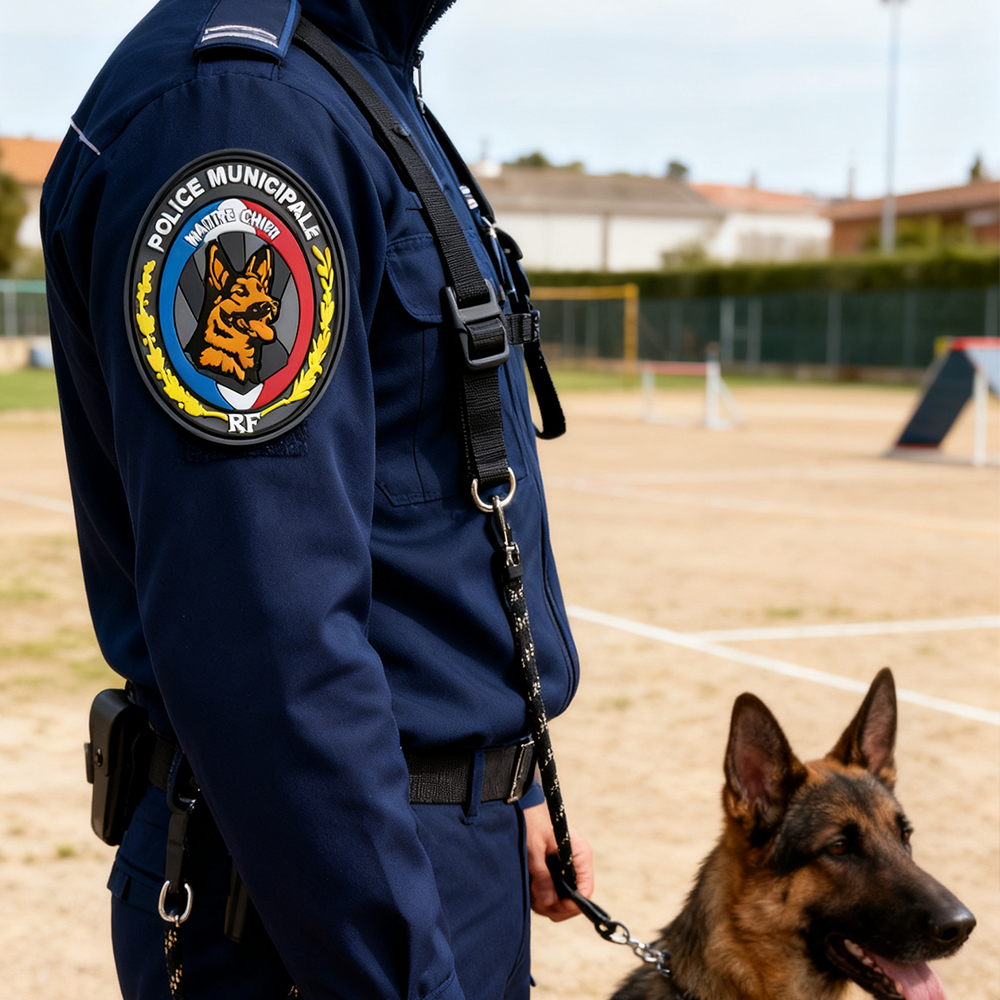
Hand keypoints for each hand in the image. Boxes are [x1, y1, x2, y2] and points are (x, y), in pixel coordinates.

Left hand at [523, 801, 593, 921]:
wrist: (521, 803)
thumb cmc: (531, 819)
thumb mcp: (534, 847)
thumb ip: (542, 875)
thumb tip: (548, 904)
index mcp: (580, 856)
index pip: (585, 892)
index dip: (570, 905)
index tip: (551, 905)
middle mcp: (575, 866)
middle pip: (571, 902)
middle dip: (553, 905)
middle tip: (535, 894)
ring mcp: (564, 871)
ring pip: (559, 901)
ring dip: (544, 901)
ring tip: (530, 885)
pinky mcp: (552, 873)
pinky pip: (549, 895)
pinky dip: (539, 896)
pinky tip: (529, 883)